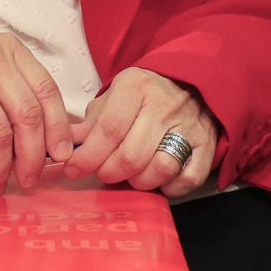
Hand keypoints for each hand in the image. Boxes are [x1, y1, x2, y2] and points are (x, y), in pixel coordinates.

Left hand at [59, 66, 219, 197]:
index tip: (73, 169)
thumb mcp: (114, 96)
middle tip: (103, 172)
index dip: (87, 156)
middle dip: (109, 172)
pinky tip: (158, 180)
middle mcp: (164, 105)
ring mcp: (189, 125)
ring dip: (139, 182)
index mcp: (136, 87)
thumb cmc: (145, 94)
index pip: (108, 129)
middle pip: (131, 155)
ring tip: (130, 176)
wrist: (191, 82)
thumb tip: (62, 145)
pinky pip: (188, 179)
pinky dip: (170, 188)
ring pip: (160, 168)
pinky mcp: (208, 144)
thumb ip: (90, 122)